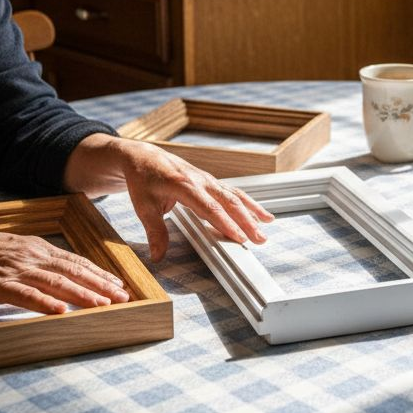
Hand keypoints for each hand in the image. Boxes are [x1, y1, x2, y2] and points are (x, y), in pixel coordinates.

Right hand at [0, 225, 130, 313]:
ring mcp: (15, 270)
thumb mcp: (14, 248)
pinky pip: (25, 295)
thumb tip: (61, 271)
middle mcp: (31, 256)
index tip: (119, 284)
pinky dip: (44, 303)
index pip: (75, 261)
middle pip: (73, 271)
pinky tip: (61, 310)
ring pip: (56, 283)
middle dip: (101, 285)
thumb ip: (37, 259)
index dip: (99, 273)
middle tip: (124, 297)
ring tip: (104, 305)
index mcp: (36, 248)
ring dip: (83, 294)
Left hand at [117, 139, 273, 261]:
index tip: (239, 237)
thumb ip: (155, 231)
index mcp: (184, 185)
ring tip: (268, 224)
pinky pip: (233, 192)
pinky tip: (260, 213)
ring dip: (252, 210)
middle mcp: (200, 180)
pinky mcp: (210, 182)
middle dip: (246, 221)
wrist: (144, 157)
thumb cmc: (143, 179)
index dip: (226, 223)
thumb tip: (159, 255)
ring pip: (235, 195)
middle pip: (229, 201)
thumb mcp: (143, 206)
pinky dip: (248, 202)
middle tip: (259, 239)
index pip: (210, 208)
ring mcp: (207, 180)